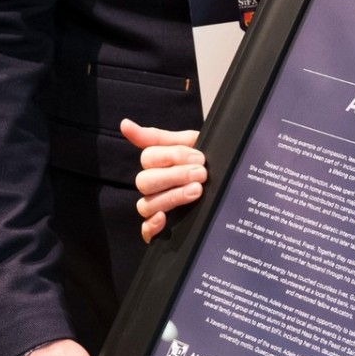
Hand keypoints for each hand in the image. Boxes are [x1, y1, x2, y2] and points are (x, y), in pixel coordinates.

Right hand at [121, 118, 205, 242]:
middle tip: (201, 174)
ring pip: (146, 204)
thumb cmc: (205, 162)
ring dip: (171, 197)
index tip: (199, 157)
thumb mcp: (191, 143)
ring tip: (197, 190)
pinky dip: (152, 225)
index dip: (173, 156)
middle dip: (175, 176)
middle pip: (145, 182)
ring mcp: (155, 207)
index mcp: (156, 164)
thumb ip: (160, 136)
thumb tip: (124, 124)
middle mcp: (151, 186)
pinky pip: (145, 230)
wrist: (230, 181)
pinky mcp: (160, 229)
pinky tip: (164, 218)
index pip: (148, 158)